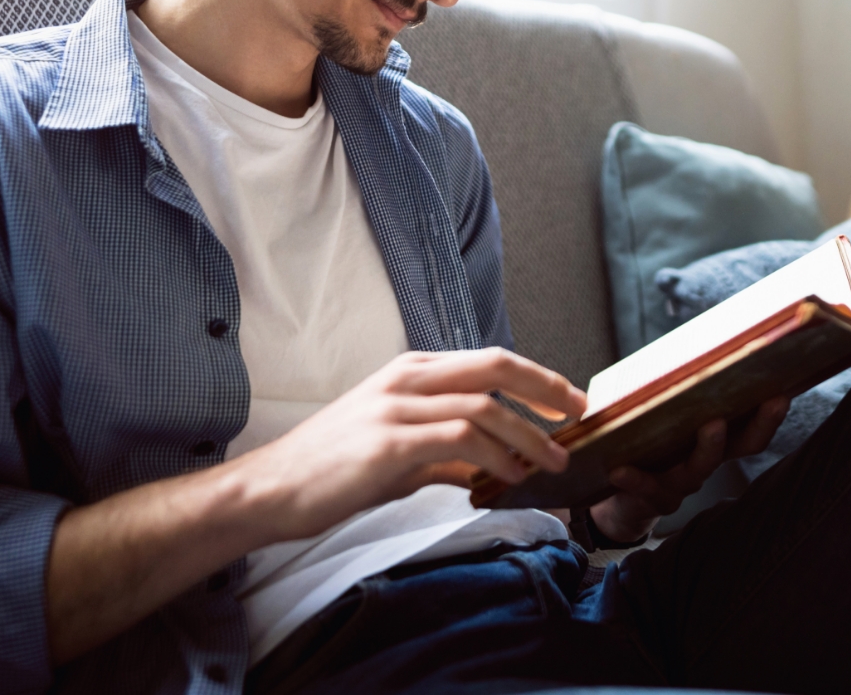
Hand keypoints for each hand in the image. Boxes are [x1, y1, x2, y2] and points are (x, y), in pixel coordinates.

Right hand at [45, 348, 582, 664]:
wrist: (271, 491)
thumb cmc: (329, 473)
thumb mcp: (397, 454)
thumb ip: (443, 454)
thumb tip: (487, 469)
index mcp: (410, 372)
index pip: (488, 360)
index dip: (536, 376)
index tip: (570, 398)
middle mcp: (407, 379)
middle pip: (495, 366)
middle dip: (546, 388)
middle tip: (579, 413)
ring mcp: (397, 406)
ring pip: (484, 407)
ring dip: (528, 436)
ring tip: (553, 462)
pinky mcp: (388, 441)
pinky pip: (459, 439)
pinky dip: (493, 457)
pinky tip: (509, 478)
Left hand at [589, 396, 788, 544]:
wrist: (618, 497)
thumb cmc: (643, 445)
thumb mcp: (658, 415)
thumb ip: (668, 389)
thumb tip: (681, 344)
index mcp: (712, 440)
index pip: (751, 428)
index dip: (770, 414)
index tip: (784, 390)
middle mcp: (704, 462)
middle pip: (742, 446)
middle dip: (761, 424)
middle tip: (771, 400)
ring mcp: (681, 483)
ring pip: (699, 469)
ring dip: (708, 448)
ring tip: (711, 426)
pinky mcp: (652, 499)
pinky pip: (646, 488)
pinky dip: (634, 479)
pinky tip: (619, 470)